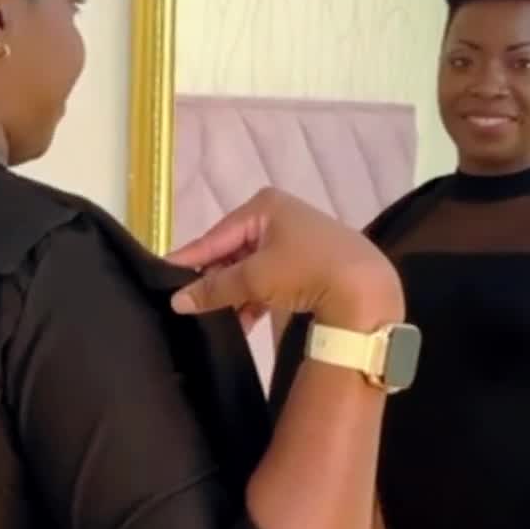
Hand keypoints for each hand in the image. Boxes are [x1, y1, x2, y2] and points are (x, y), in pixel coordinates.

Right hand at [165, 188, 401, 330]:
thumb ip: (213, 288)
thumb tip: (177, 300)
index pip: (215, 235)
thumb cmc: (305, 270)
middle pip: (234, 251)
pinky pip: (273, 279)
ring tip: (218, 320)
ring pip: (254, 268)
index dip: (189, 258)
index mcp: (265, 206)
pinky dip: (257, 298)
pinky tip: (245, 322)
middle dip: (216, 280)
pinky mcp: (313, 264)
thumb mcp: (254, 278)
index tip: (163, 273)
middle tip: (190, 304)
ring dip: (236, 295)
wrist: (366, 289)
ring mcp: (299, 240)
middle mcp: (281, 216)